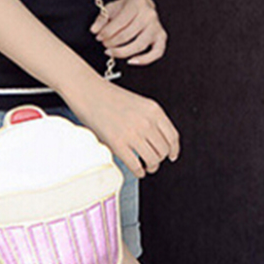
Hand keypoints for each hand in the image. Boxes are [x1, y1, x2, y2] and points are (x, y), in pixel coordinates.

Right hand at [64, 77, 179, 178]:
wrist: (88, 92)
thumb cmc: (109, 96)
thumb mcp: (139, 103)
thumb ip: (151, 119)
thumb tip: (159, 141)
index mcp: (154, 110)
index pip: (173, 136)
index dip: (174, 150)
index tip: (172, 155)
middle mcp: (146, 122)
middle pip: (164, 150)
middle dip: (160, 159)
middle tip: (155, 161)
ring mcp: (132, 133)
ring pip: (153, 159)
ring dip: (151, 166)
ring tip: (146, 166)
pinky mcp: (118, 143)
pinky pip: (135, 164)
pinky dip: (139, 171)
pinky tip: (138, 170)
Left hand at [90, 0, 167, 65]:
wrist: (140, 1)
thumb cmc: (125, 6)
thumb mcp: (111, 7)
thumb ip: (101, 18)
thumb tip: (94, 30)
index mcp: (137, 4)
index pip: (119, 23)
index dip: (106, 33)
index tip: (99, 36)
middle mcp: (149, 15)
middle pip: (127, 36)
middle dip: (112, 42)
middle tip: (104, 44)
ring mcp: (156, 26)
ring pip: (139, 46)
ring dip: (122, 52)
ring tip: (111, 52)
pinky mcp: (161, 36)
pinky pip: (156, 52)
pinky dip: (144, 60)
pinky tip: (131, 60)